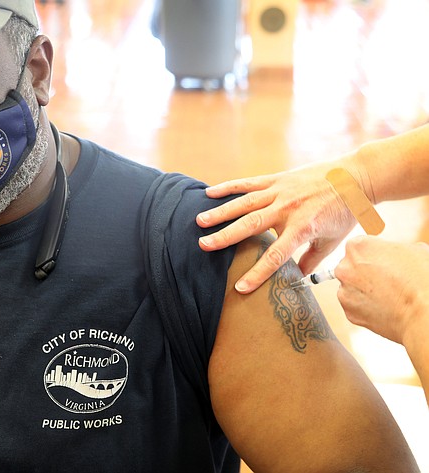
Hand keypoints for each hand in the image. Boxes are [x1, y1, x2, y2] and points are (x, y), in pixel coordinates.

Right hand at [197, 162, 356, 292]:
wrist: (355, 177)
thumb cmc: (344, 212)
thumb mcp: (332, 241)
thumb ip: (310, 260)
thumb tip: (295, 279)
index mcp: (303, 227)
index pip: (275, 255)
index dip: (258, 274)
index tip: (240, 289)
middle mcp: (288, 208)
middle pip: (251, 225)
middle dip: (225, 236)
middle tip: (203, 245)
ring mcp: (281, 191)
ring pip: (245, 203)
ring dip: (221, 212)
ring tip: (199, 221)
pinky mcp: (277, 179)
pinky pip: (249, 183)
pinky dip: (229, 187)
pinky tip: (209, 192)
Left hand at [336, 236, 428, 345]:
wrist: (423, 313)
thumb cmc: (421, 279)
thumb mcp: (412, 250)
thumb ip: (392, 248)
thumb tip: (393, 252)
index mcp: (357, 247)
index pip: (359, 247)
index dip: (374, 254)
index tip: (384, 262)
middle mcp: (344, 268)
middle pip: (351, 266)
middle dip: (364, 272)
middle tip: (386, 279)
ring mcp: (344, 291)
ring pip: (351, 287)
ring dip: (363, 289)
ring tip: (386, 294)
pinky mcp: (348, 311)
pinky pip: (354, 305)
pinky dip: (364, 306)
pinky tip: (383, 306)